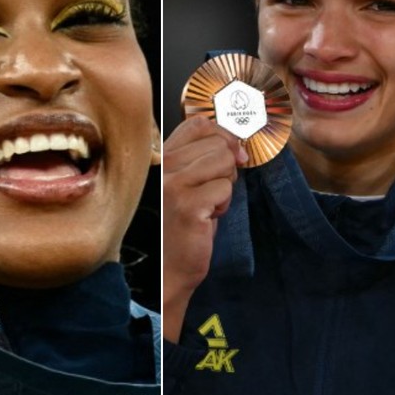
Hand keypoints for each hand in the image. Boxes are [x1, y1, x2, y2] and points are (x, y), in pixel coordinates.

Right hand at [162, 116, 246, 342]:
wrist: (166, 270)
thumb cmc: (177, 228)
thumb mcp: (184, 183)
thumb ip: (199, 158)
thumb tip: (235, 141)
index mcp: (159, 157)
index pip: (198, 124)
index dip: (224, 136)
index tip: (232, 154)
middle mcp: (161, 166)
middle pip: (217, 143)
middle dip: (226, 168)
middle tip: (211, 193)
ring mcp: (171, 185)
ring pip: (224, 161)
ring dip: (225, 186)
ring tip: (206, 205)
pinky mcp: (187, 205)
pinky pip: (225, 188)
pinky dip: (223, 205)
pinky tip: (206, 218)